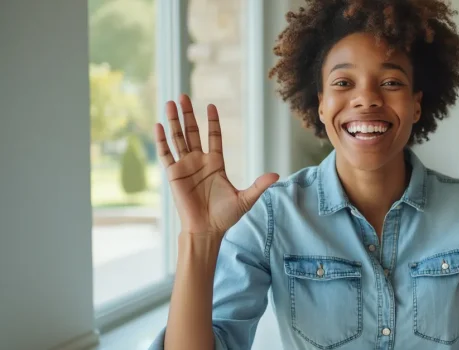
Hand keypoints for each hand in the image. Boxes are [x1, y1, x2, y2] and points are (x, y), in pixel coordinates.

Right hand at [155, 94, 278, 236]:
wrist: (207, 230)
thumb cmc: (225, 216)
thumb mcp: (246, 199)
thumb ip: (259, 185)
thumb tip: (277, 175)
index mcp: (215, 164)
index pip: (213, 137)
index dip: (212, 122)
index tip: (211, 105)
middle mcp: (199, 161)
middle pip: (193, 132)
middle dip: (188, 115)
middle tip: (184, 96)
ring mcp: (185, 167)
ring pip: (178, 139)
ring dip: (174, 121)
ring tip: (171, 103)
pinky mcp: (173, 175)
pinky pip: (166, 154)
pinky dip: (162, 140)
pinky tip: (159, 125)